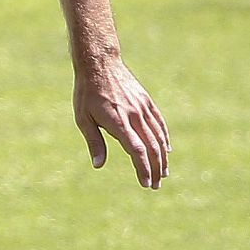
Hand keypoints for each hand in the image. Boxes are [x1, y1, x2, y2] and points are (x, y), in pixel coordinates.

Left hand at [75, 54, 169, 188]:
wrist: (99, 63)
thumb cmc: (86, 93)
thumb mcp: (83, 118)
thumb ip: (94, 142)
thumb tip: (98, 165)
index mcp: (118, 122)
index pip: (136, 150)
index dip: (143, 168)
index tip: (145, 183)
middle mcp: (134, 116)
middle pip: (152, 147)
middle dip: (155, 169)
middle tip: (155, 185)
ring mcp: (142, 108)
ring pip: (158, 137)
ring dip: (163, 158)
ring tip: (163, 173)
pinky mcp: (146, 101)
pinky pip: (160, 123)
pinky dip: (164, 138)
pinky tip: (166, 150)